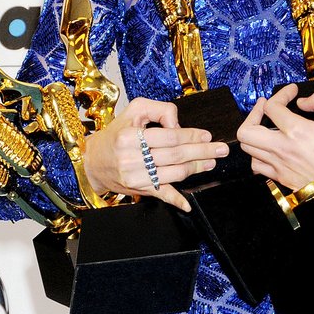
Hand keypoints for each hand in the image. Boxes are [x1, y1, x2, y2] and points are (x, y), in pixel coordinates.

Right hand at [82, 96, 227, 211]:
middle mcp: (131, 158)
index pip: (169, 137)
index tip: (207, 136)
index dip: (191, 136)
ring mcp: (135, 177)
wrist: (93, 159)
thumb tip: (179, 125)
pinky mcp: (138, 189)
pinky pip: (161, 195)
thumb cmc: (116, 133)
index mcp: (130, 137)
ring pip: (174, 174)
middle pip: (175, 156)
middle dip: (201, 152)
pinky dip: (176, 200)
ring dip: (196, 169)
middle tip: (220, 150)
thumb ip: (160, 110)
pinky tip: (188, 203)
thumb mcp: (135, 110)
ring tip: (211, 162)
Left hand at [237, 84, 313, 211]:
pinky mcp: (282, 179)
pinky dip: (258, 154)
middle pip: (246, 131)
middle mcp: (283, 150)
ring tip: (265, 127)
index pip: (272, 107)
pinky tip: (270, 148)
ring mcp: (280, 167)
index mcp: (297, 131)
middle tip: (265, 107)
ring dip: (254, 134)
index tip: (292, 92)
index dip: (281, 94)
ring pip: (248, 150)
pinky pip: (257, 166)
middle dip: (252, 114)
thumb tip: (302, 102)